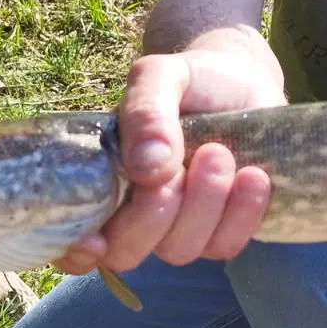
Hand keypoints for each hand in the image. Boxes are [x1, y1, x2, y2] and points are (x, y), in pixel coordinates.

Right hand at [52, 50, 284, 275]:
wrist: (244, 83)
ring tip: (221, 152)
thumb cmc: (193, 80)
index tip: (95, 240)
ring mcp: (178, 228)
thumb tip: (146, 168)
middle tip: (195, 156)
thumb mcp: (162, 76)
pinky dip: (241, 215)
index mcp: (103, 180)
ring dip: (205, 204)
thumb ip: (145, 111)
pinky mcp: (221, 232)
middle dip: (156, 213)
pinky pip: (224, 247)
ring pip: (179, 250)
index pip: (72, 239)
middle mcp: (134, 212)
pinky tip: (254, 176)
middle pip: (126, 251)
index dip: (77, 251)